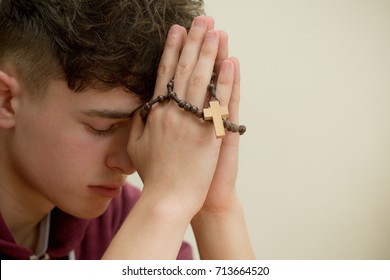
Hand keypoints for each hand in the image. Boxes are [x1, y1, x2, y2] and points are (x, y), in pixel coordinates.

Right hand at [128, 16, 235, 217]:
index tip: (177, 31)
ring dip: (209, 53)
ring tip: (215, 30)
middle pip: (183, 70)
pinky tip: (230, 62)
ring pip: (200, 80)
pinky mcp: (209, 134)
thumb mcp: (136, 147)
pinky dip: (225, 81)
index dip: (171, 51)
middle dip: (193, 42)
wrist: (168, 200)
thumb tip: (142, 105)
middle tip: (200, 20)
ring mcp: (191, 123)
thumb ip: (138, 123)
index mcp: (155, 115)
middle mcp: (172, 113)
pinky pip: (218, 103)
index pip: (163, 74)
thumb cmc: (154, 176)